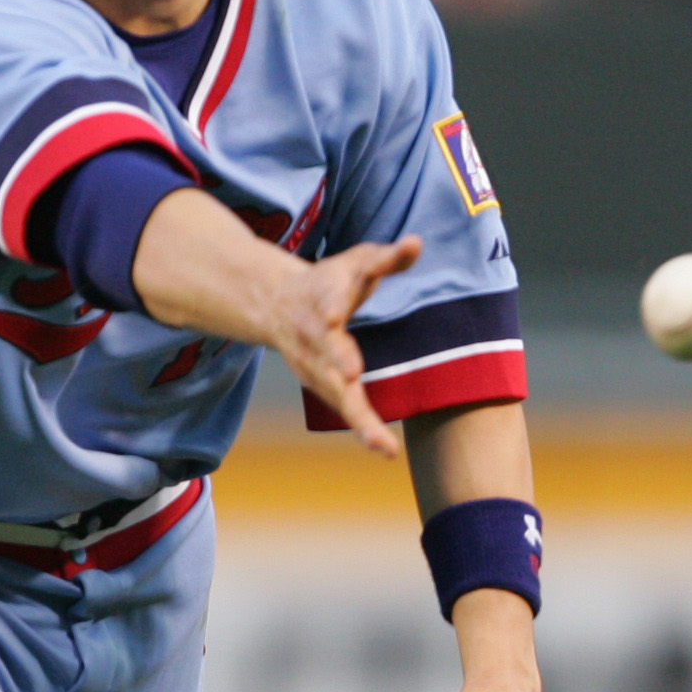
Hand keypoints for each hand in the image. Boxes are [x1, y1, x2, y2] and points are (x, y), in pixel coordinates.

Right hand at [273, 236, 417, 459]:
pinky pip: (345, 408)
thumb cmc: (328, 283)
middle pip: (325, 354)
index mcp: (322, 300)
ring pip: (335, 392)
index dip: (330, 310)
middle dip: (336, 366)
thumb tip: (417, 243)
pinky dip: (363, 428)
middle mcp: (314, 336)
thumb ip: (386, 257)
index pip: (327, 303)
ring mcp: (314, 364)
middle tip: (349, 376)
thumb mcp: (355, 263)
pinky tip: (385, 449)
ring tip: (382, 443)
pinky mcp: (321, 384)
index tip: (333, 319)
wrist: (275, 305)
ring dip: (357, 416)